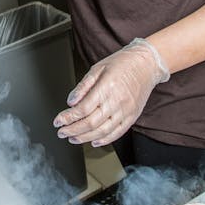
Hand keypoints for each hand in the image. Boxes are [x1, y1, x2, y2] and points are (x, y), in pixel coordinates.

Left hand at [53, 39, 169, 146]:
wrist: (146, 64)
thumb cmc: (122, 63)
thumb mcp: (98, 68)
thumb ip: (83, 86)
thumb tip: (71, 102)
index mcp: (106, 87)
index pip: (83, 109)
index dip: (68, 118)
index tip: (58, 121)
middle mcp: (117, 101)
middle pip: (90, 123)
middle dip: (72, 130)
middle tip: (61, 132)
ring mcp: (126, 111)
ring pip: (102, 131)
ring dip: (85, 137)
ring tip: (73, 138)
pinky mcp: (133, 116)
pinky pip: (117, 133)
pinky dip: (104, 140)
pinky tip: (93, 141)